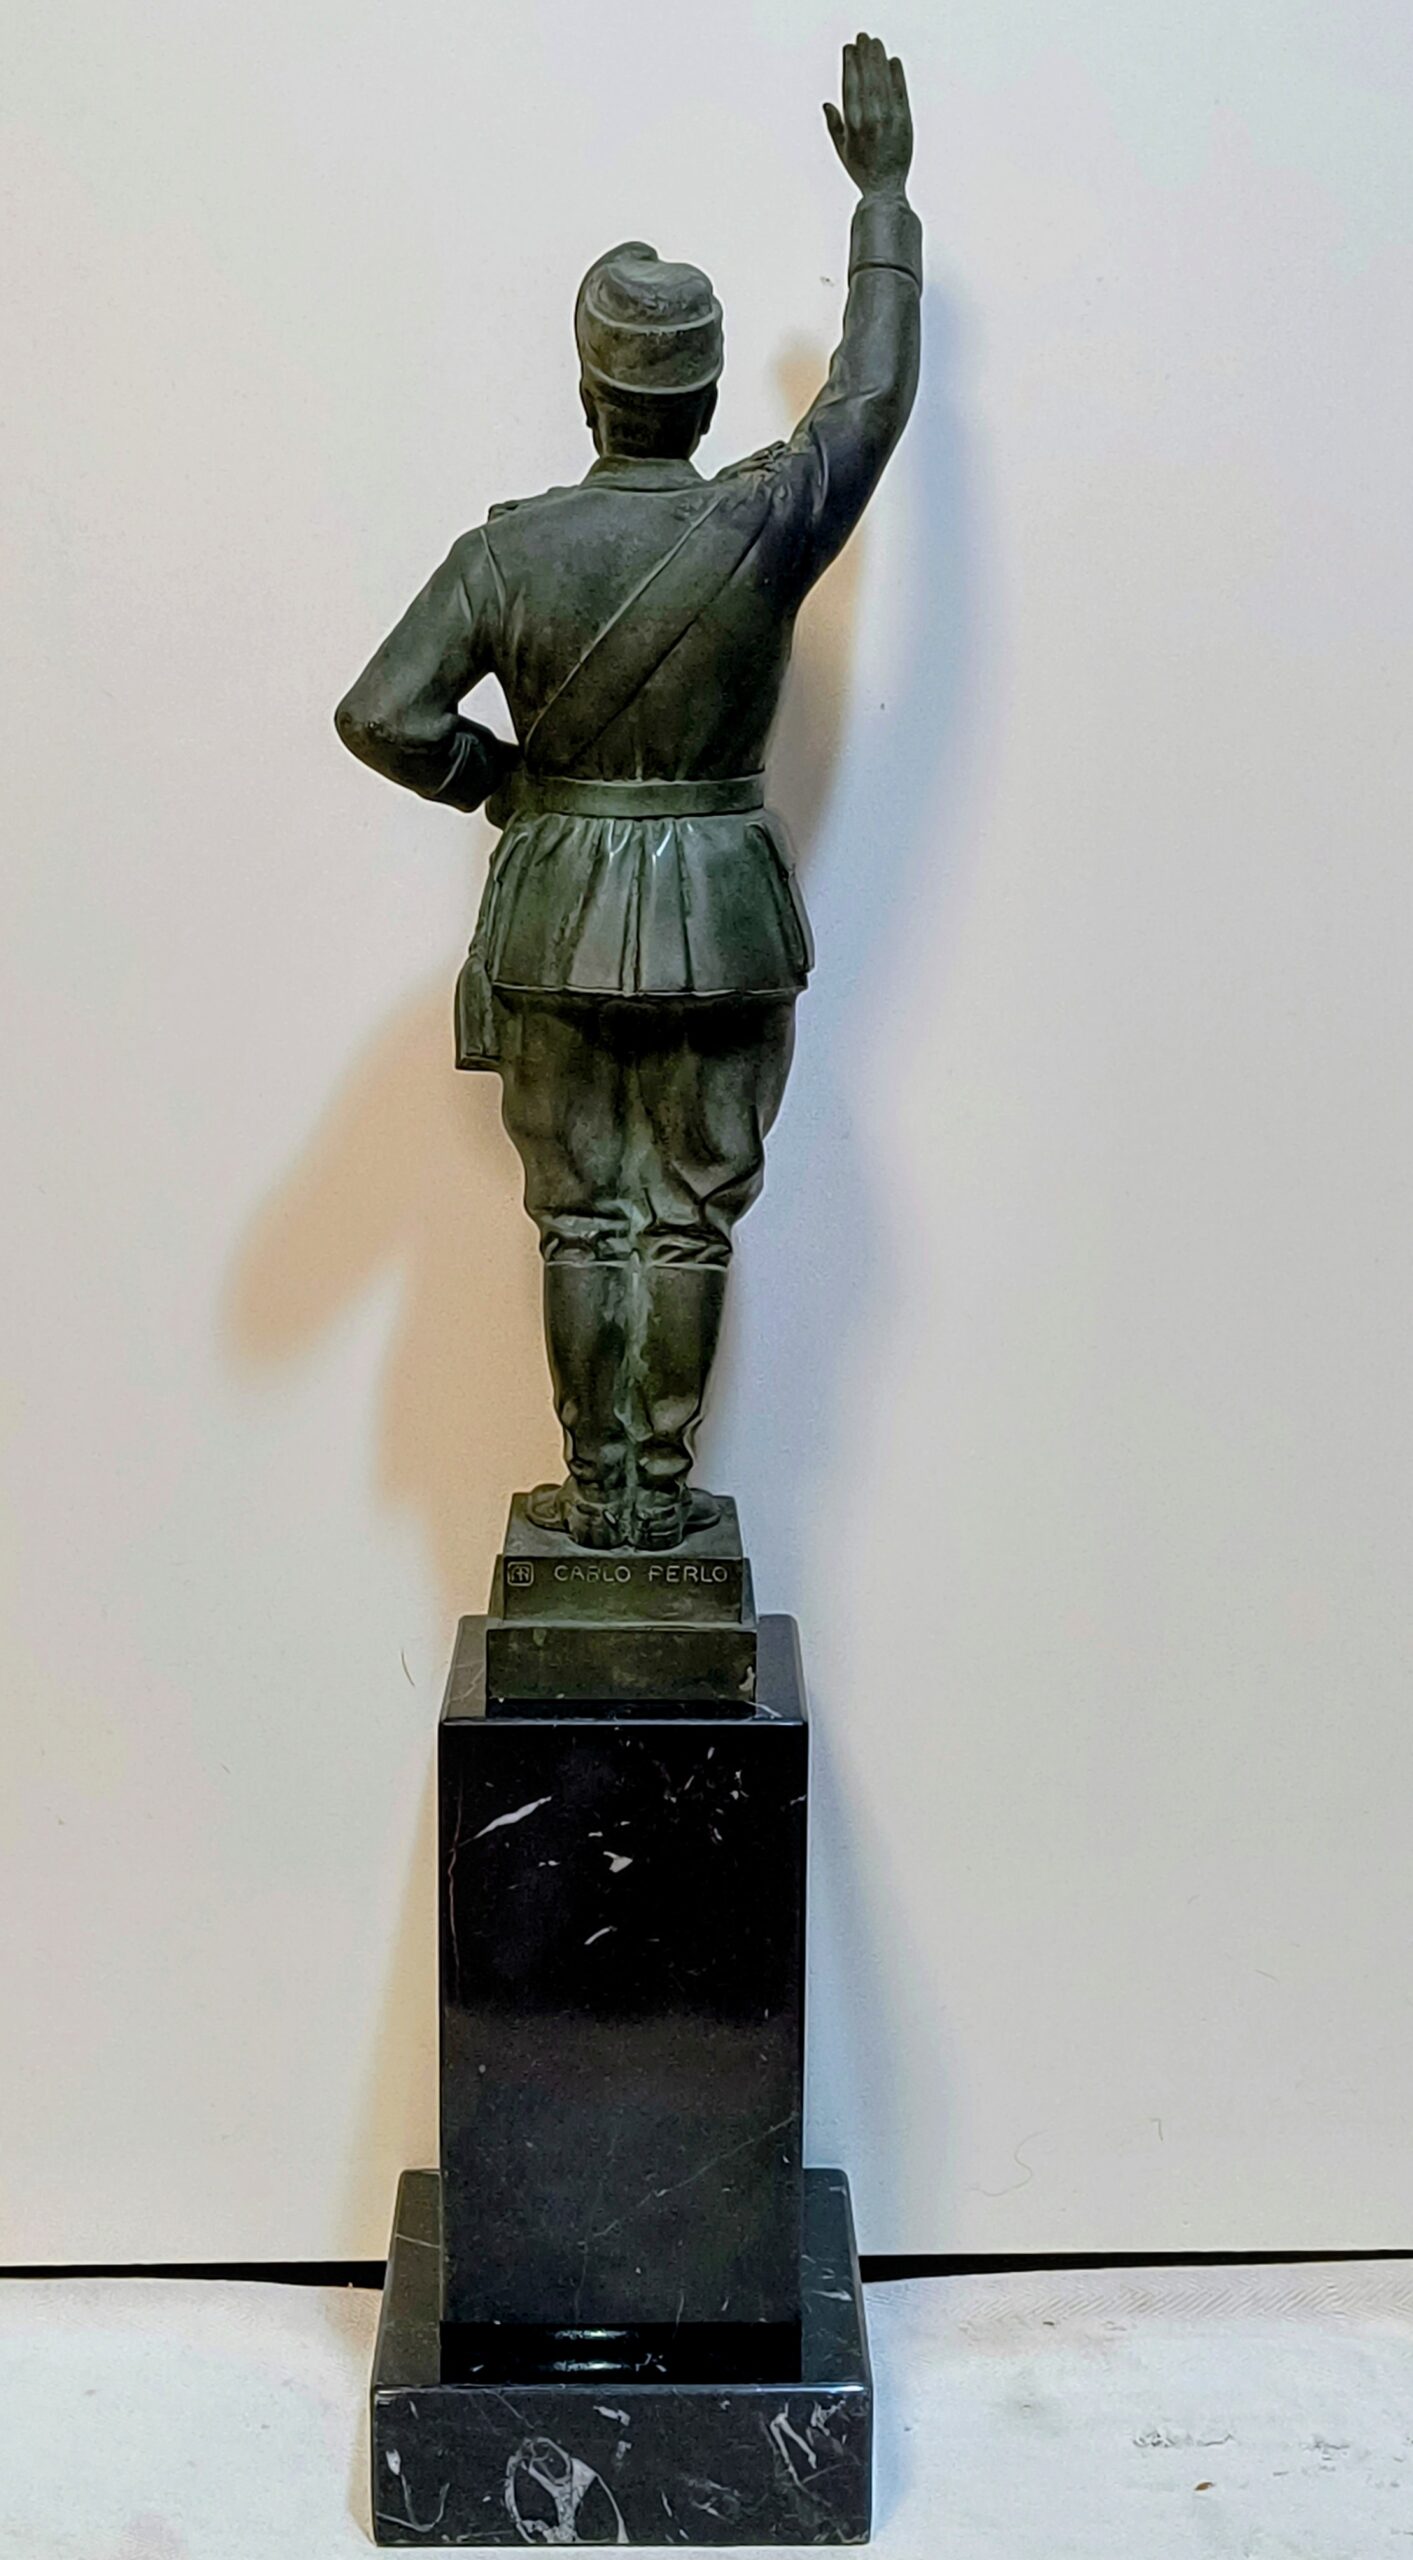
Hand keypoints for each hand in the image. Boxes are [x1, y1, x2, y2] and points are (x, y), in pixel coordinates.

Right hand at [823, 33, 912, 196]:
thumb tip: (827, 103)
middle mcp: (870, 120)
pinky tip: (893, 61)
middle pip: (867, 78)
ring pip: (883, 82)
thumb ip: (835, 126)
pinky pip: (900, 93)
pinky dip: (897, 76)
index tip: (849, 48)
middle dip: (865, 55)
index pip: (850, 85)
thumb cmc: (861, 171)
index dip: (850, 64)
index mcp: (852, 125)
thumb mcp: (842, 150)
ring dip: (879, 59)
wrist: (886, 190)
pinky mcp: (905, 122)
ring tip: (876, 43)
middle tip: (863, 37)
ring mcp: (889, 120)